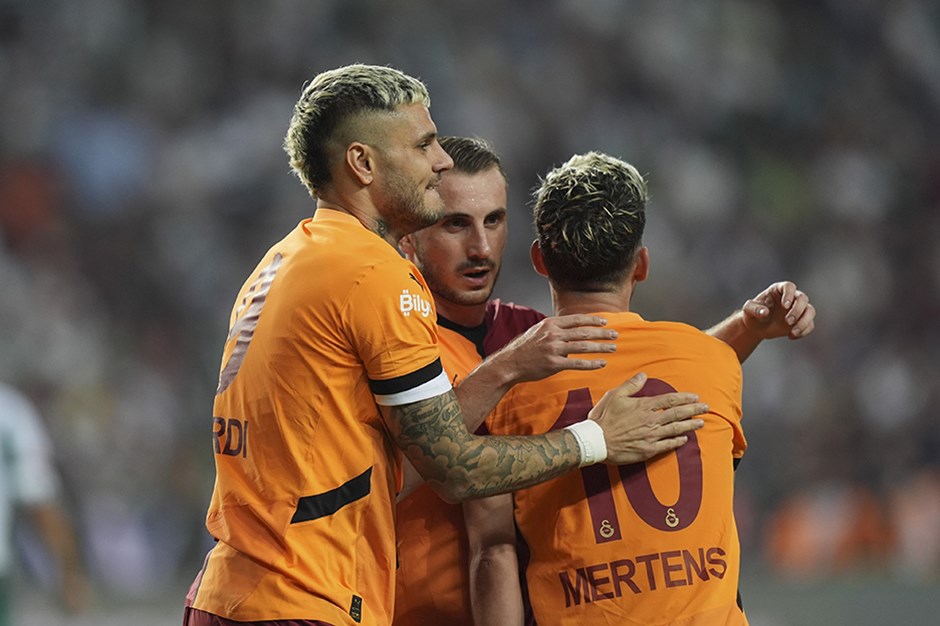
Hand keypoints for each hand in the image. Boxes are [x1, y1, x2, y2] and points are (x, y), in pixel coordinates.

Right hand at [492, 314, 616, 383]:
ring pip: (583, 347)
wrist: (510, 363)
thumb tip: (571, 328)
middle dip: (602, 333)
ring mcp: (554, 349)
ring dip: (600, 347)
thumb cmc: (524, 348)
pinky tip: (601, 364)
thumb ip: (555, 329)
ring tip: (612, 348)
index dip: (593, 320)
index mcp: (551, 324)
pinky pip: (577, 364)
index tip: (605, 321)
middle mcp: (553, 334)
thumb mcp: (538, 330)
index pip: (577, 319)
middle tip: (615, 335)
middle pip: (584, 332)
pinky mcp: (553, 364)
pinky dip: (591, 364)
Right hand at [588, 373, 705, 464]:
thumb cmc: (604, 418)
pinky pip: (667, 445)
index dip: (684, 398)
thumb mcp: (615, 396)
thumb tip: (643, 375)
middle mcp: (650, 420)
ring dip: (690, 425)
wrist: (596, 441)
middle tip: (706, 407)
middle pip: (677, 413)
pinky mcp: (648, 449)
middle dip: (693, 410)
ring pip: (676, 429)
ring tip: (701, 422)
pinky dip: (678, 441)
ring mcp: (651, 436)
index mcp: (644, 406)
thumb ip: (631, 385)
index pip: (669, 400)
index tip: (695, 397)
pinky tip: (685, 439)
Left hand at [742, 281, 815, 339]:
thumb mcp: (748, 310)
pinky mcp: (801, 321)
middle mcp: (791, 297)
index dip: (789, 294)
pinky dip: (804, 331)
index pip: (789, 286)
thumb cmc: (752, 314)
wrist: (757, 327)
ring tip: (792, 332)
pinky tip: (791, 336)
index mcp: (778, 290)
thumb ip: (754, 309)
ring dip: (804, 322)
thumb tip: (764, 312)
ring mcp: (798, 309)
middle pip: (803, 298)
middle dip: (797, 310)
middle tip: (787, 321)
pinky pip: (810, 324)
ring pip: (810, 311)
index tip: (785, 305)